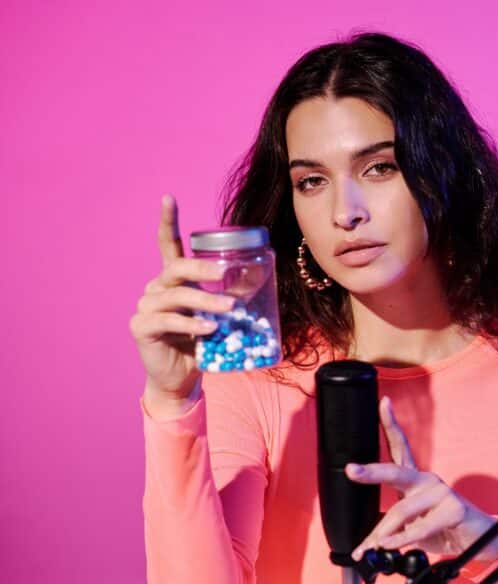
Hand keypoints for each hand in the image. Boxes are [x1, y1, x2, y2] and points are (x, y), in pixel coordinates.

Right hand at [130, 195, 235, 416]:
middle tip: (226, 275)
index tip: (168, 197)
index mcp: (173, 280)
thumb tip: (262, 279)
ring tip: (229, 310)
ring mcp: (146, 307)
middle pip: (176, 267)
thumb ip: (230, 296)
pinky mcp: (142, 328)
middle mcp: (156, 288)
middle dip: (202, 268)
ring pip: (176, 295)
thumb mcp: (219, 316)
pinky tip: (209, 329)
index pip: (168, 245)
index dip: (168, 221)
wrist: (181, 379)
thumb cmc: (203, 343)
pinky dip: (190, 324)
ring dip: (205, 301)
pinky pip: (167, 320)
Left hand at [348, 397, 497, 563]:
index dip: (391, 424)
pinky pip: (419, 527)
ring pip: (402, 509)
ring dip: (384, 532)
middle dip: (371, 472)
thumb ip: (387, 533)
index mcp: (414, 479)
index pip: (401, 446)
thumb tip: (364, 550)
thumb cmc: (441, 529)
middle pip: (396, 471)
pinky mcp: (453, 509)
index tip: (383, 403)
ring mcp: (441, 492)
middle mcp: (426, 480)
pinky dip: (403, 539)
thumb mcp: (409, 529)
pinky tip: (394, 544)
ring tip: (374, 545)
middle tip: (351, 470)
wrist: (477, 540)